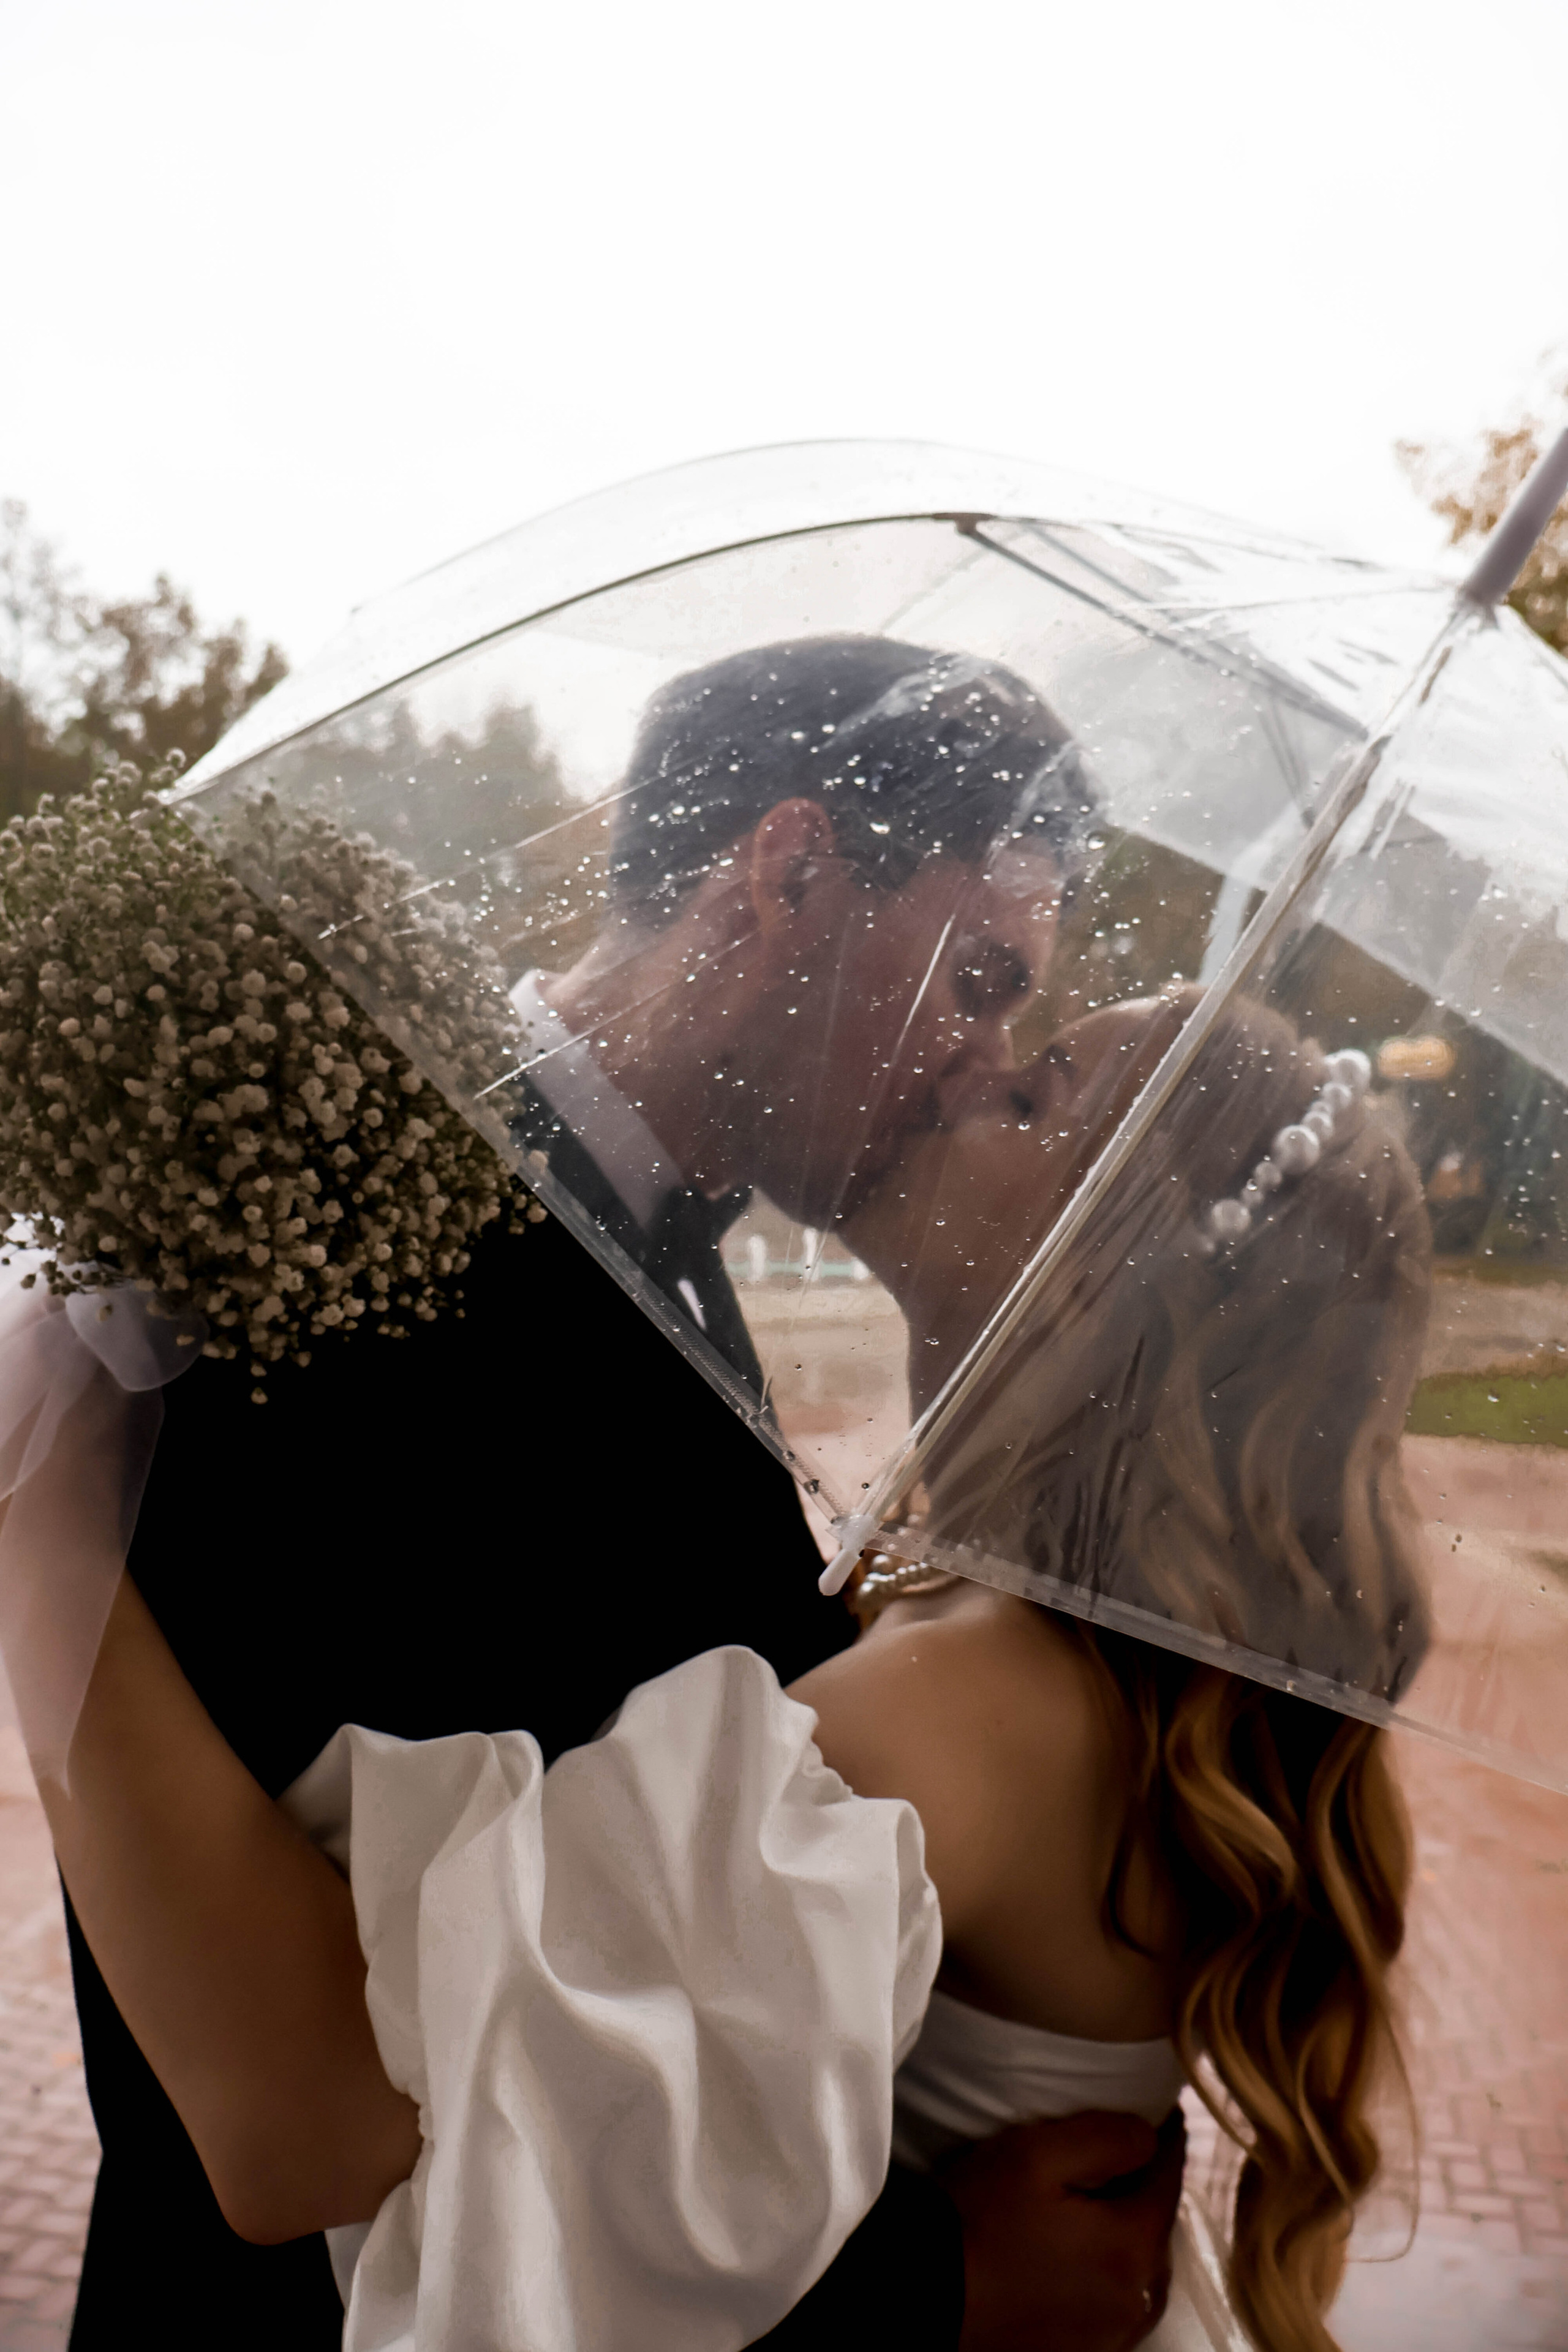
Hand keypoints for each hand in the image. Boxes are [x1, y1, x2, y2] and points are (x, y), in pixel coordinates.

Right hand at [941, 2106, 1184, 2351]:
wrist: (925, 2295)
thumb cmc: (978, 2219)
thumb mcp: (1036, 2154)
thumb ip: (1106, 2138)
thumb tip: (1150, 2137)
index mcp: (1131, 2249)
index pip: (1168, 2180)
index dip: (1166, 2140)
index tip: (1162, 2113)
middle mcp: (1135, 2302)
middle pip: (1157, 2229)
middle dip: (1148, 2188)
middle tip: (1127, 2154)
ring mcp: (1111, 2336)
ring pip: (1143, 2272)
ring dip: (1133, 2235)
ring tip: (1108, 2203)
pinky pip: (1119, 2304)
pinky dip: (1113, 2273)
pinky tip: (1086, 2254)